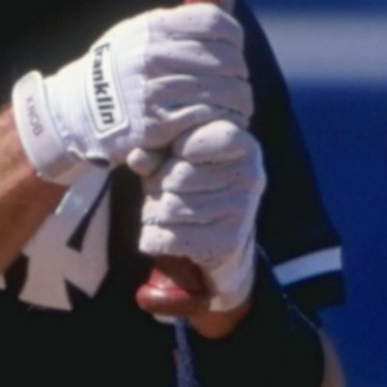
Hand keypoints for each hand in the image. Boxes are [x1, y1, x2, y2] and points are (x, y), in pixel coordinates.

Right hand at [13, 1, 249, 184]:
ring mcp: (157, 89)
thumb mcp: (143, 33)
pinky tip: (225, 121)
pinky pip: (209, 117)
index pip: (215, 22)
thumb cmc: (119, 68)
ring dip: (238, 101)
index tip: (234, 50)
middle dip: (239, 73)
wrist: (77, 111)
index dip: (234, 36)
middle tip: (238, 84)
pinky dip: (224, 120)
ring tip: (239, 106)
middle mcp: (155, 55)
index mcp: (154, 27)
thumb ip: (188, 18)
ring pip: (224, 91)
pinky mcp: (159, 123)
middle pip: (226, 59)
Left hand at [137, 118, 264, 312]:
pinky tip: (168, 237)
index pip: (193, 141)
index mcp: (243, 146)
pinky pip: (166, 238)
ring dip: (153, 214)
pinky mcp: (226, 245)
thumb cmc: (197, 189)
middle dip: (158, 187)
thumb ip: (157, 153)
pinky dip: (154, 239)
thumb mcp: (176, 162)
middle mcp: (249, 177)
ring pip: (168, 209)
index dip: (175, 149)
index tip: (177, 155)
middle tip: (166, 193)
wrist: (225, 245)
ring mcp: (241, 212)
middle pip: (176, 177)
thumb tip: (136, 157)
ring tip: (167, 215)